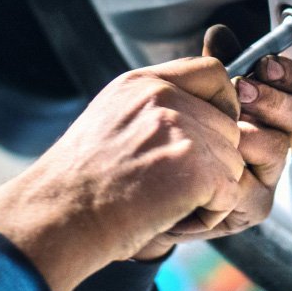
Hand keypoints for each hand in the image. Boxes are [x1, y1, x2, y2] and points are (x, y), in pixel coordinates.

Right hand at [0, 55, 245, 290]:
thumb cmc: (80, 181)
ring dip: (210, 190)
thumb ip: (154, 104)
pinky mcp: (196, 168)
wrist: (59, 217)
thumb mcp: (111, 117)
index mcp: (144, 83)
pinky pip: (230, 191)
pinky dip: (209, 213)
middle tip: (170, 185)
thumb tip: (195, 108)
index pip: (214, 73)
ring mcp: (181, 131)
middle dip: (211, 161)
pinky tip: (173, 216)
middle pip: (229, 125)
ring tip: (165, 201)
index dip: (221, 106)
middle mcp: (164, 98)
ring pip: (233, 161)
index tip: (203, 136)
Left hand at [133, 25, 291, 259]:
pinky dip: (231, 164)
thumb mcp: (202, 95)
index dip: (291, 75)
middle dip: (273, 98)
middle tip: (243, 89)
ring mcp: (269, 176)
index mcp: (274, 114)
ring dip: (248, 129)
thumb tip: (221, 34)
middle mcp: (278, 144)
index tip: (264, 64)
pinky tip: (211, 156)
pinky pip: (253, 182)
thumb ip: (218, 65)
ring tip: (223, 124)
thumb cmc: (186, 137)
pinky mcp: (254, 205)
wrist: (156, 186)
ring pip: (278, 146)